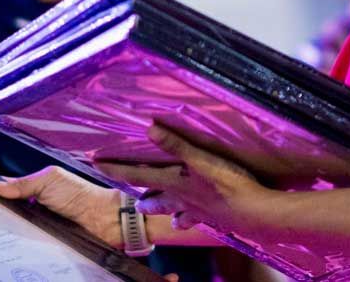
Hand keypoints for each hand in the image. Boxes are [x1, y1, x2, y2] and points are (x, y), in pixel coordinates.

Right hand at [0, 166, 120, 245]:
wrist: (100, 218)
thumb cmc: (77, 194)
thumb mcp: (48, 181)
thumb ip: (23, 184)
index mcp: (35, 187)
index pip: (9, 192)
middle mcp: (34, 206)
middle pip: (9, 213)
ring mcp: (38, 223)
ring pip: (15, 228)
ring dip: (7, 231)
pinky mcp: (43, 239)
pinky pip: (26, 241)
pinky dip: (19, 242)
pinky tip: (7, 245)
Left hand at [95, 124, 277, 234]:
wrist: (253, 212)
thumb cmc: (227, 184)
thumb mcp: (200, 159)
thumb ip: (175, 144)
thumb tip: (149, 128)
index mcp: (173, 182)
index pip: (136, 175)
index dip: (116, 168)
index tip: (96, 163)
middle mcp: (180, 199)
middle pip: (154, 197)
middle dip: (141, 196)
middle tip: (130, 199)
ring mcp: (196, 211)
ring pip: (172, 211)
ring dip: (161, 209)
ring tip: (151, 209)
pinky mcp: (211, 218)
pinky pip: (193, 220)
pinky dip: (186, 220)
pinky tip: (186, 221)